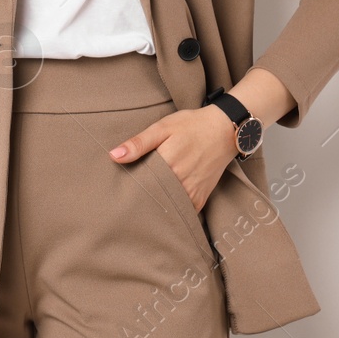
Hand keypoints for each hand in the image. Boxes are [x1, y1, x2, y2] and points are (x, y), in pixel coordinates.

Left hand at [109, 107, 236, 211]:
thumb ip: (139, 143)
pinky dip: (172, 210)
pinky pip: (183, 211)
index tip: (118, 186)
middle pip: (152, 196)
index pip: (139, 182)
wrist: (225, 131)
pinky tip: (161, 206)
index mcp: (167, 162)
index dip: (127, 185)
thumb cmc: (191, 125)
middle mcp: (180, 181)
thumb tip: (113, 156)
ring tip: (141, 202)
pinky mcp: (201, 197)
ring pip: (167, 206)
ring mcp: (192, 191)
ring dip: (155, 205)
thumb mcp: (163, 127)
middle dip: (139, 197)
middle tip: (126, 197)